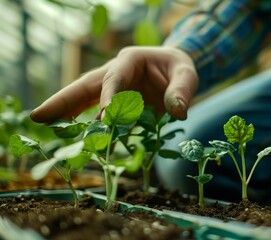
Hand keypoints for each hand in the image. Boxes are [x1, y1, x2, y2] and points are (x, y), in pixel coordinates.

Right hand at [30, 46, 197, 122]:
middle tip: (39, 116)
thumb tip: (177, 112)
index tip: (103, 117)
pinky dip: (86, 126)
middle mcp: (116, 73)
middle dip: (63, 101)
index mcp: (130, 61)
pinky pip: (97, 114)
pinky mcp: (116, 103)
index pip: (114, 79)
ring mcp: (113, 89)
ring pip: (85, 99)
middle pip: (86, 86)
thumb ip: (182, 92)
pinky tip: (74, 140)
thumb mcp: (187, 76)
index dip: (107, 97)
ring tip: (45, 128)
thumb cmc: (181, 70)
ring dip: (66, 114)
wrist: (177, 73)